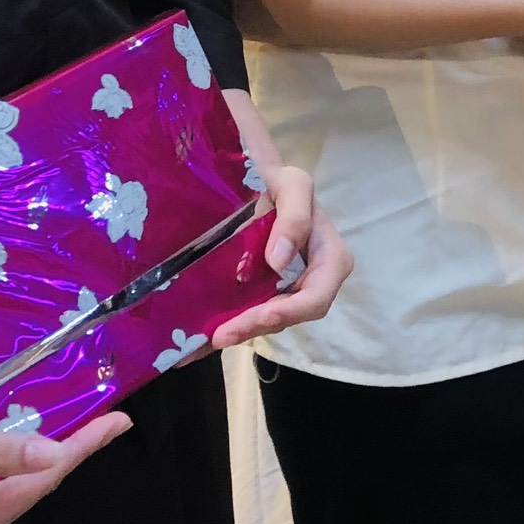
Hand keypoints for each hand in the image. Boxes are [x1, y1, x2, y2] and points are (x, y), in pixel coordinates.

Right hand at [0, 331, 127, 523]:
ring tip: (84, 427)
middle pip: (33, 489)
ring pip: (15, 490)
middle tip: (109, 420)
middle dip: (70, 453)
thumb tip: (55, 455)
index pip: (42, 481)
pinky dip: (16, 465)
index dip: (83, 447)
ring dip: (45, 458)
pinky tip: (33, 442)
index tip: (121, 422)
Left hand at [214, 98, 352, 348]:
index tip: (259, 314)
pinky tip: (194, 344)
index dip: (290, 311)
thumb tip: (279, 261)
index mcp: (329, 258)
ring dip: (240, 332)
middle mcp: (311, 280)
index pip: (317, 296)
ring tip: (204, 341)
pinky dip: (226, 328)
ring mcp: (286, 290)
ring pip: (267, 321)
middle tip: (220, 335)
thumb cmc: (278, 180)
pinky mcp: (262, 294)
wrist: (254, 180)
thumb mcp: (293, 184)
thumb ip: (294, 216)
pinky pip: (249, 316)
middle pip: (290, 315)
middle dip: (257, 327)